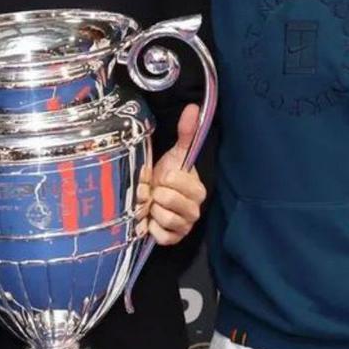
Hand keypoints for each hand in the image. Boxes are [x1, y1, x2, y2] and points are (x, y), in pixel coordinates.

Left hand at [137, 104, 205, 245]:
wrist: (158, 200)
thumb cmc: (166, 177)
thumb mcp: (176, 155)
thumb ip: (186, 133)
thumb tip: (193, 108)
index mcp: (197, 189)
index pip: (173, 180)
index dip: (162, 178)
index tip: (161, 177)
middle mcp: (194, 210)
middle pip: (166, 200)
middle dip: (154, 195)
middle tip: (153, 192)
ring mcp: (185, 227)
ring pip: (161, 217)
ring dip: (151, 211)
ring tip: (151, 205)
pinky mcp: (173, 240)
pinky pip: (159, 235)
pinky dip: (150, 228)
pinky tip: (151, 220)